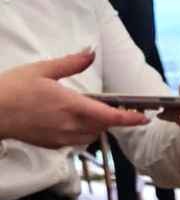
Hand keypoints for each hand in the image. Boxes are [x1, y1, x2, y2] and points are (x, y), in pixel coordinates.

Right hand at [0, 50, 147, 147]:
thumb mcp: (42, 69)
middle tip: (115, 108)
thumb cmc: (14, 89)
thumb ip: (70, 64)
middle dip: (111, 118)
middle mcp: (71, 125)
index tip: (144, 118)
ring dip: (96, 126)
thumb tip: (90, 53)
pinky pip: (77, 140)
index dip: (129, 119)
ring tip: (87, 111)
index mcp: (71, 105)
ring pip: (92, 135)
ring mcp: (63, 138)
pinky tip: (70, 120)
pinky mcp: (55, 145)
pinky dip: (82, 132)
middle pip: (104, 126)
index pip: (109, 116)